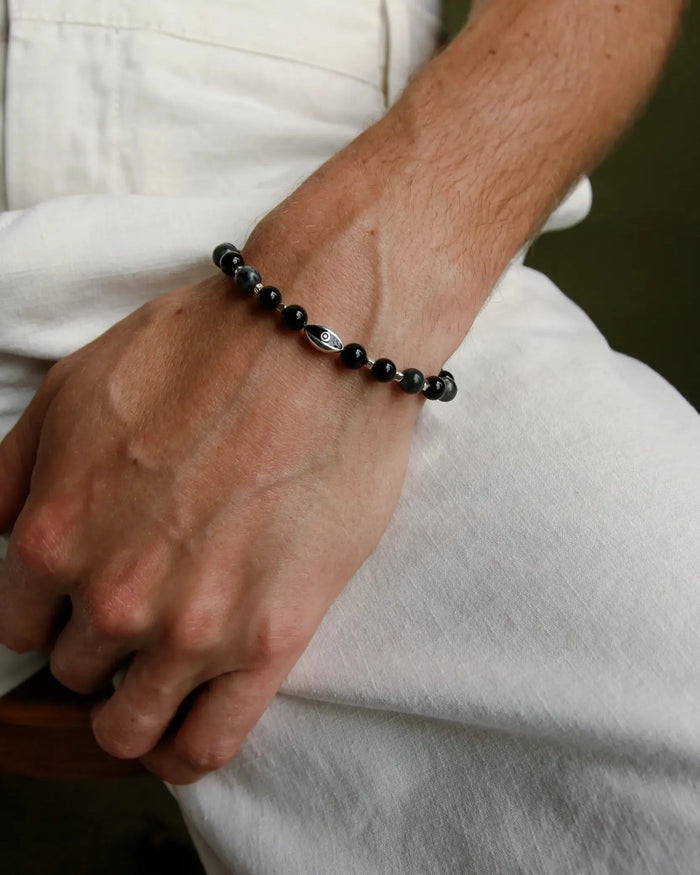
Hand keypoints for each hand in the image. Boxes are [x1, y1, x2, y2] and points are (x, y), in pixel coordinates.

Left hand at [0, 167, 430, 782]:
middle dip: (93, 641)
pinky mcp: (272, 640)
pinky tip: (181, 733)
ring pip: (126, 726)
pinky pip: (207, 746)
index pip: (15, 624)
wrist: (317, 341)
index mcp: (56, 534)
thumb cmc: (202, 353)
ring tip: (155, 671)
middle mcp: (116, 594)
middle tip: (139, 601)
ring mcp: (195, 626)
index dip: (44, 608)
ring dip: (128, 705)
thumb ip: (9, 477)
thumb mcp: (70, 392)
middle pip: (74, 668)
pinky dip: (182, 754)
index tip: (79, 593)